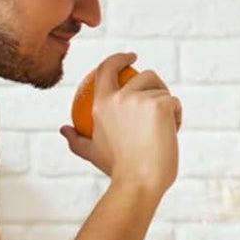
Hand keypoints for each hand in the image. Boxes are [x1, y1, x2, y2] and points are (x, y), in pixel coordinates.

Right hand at [62, 52, 182, 197]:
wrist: (139, 183)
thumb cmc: (117, 170)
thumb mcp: (92, 152)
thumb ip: (76, 139)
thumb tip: (63, 130)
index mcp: (101, 103)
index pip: (107, 69)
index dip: (119, 58)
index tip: (130, 57)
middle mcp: (119, 97)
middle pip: (145, 75)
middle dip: (156, 85)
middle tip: (161, 101)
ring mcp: (141, 99)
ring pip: (162, 90)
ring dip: (166, 106)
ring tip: (164, 129)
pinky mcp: (162, 104)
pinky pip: (174, 103)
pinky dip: (176, 117)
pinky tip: (172, 133)